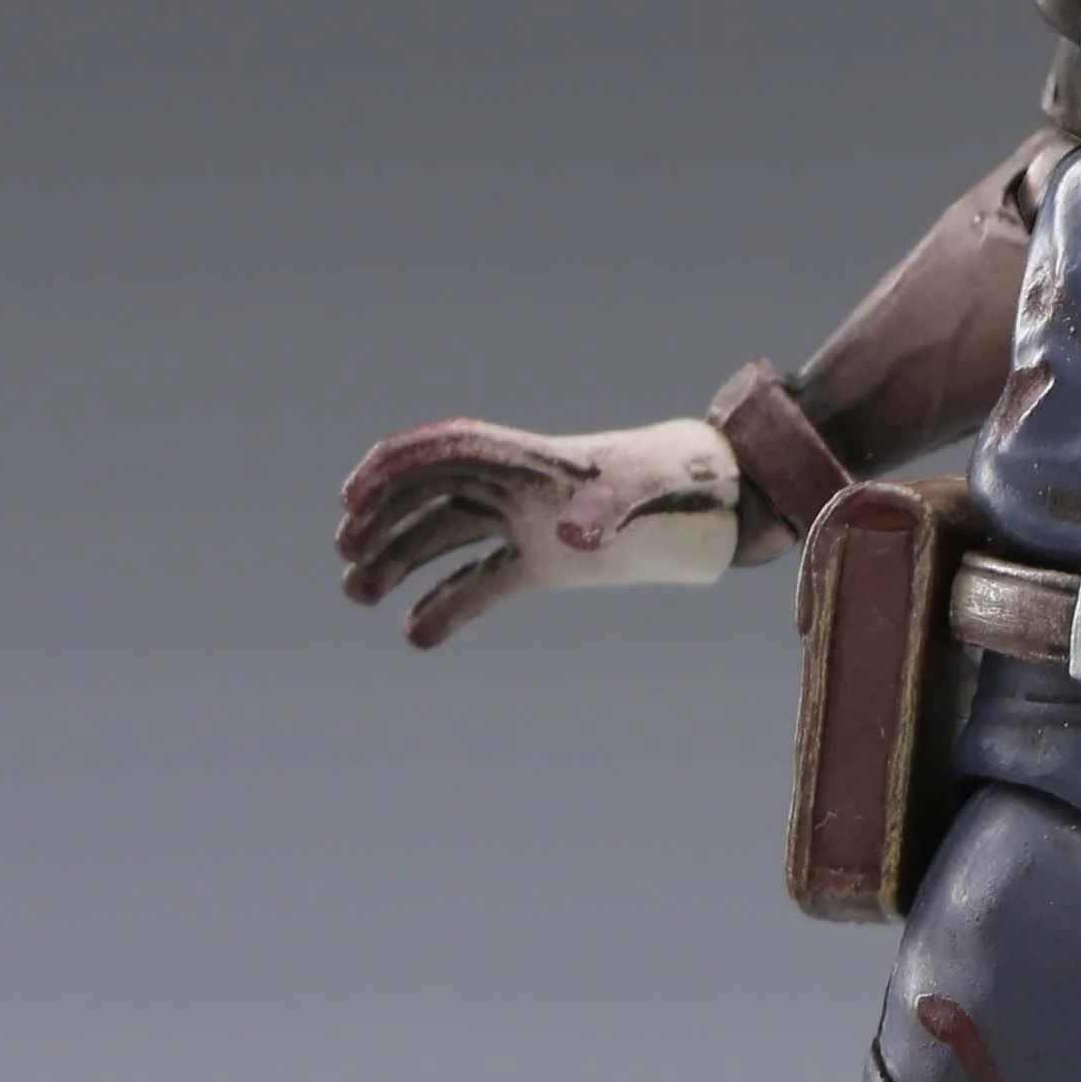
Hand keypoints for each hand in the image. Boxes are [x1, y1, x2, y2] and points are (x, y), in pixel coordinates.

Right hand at [334, 411, 741, 648]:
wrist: (733, 502)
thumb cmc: (690, 481)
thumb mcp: (652, 490)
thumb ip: (610, 509)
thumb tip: (568, 536)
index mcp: (537, 459)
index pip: (450, 448)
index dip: (395, 466)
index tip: (352, 497)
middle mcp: (525, 487)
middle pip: (435, 495)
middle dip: (385, 521)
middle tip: (347, 562)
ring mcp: (534, 523)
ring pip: (449, 536)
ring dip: (401, 560)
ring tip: (357, 595)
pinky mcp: (551, 563)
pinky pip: (485, 580)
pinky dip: (449, 604)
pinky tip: (416, 633)